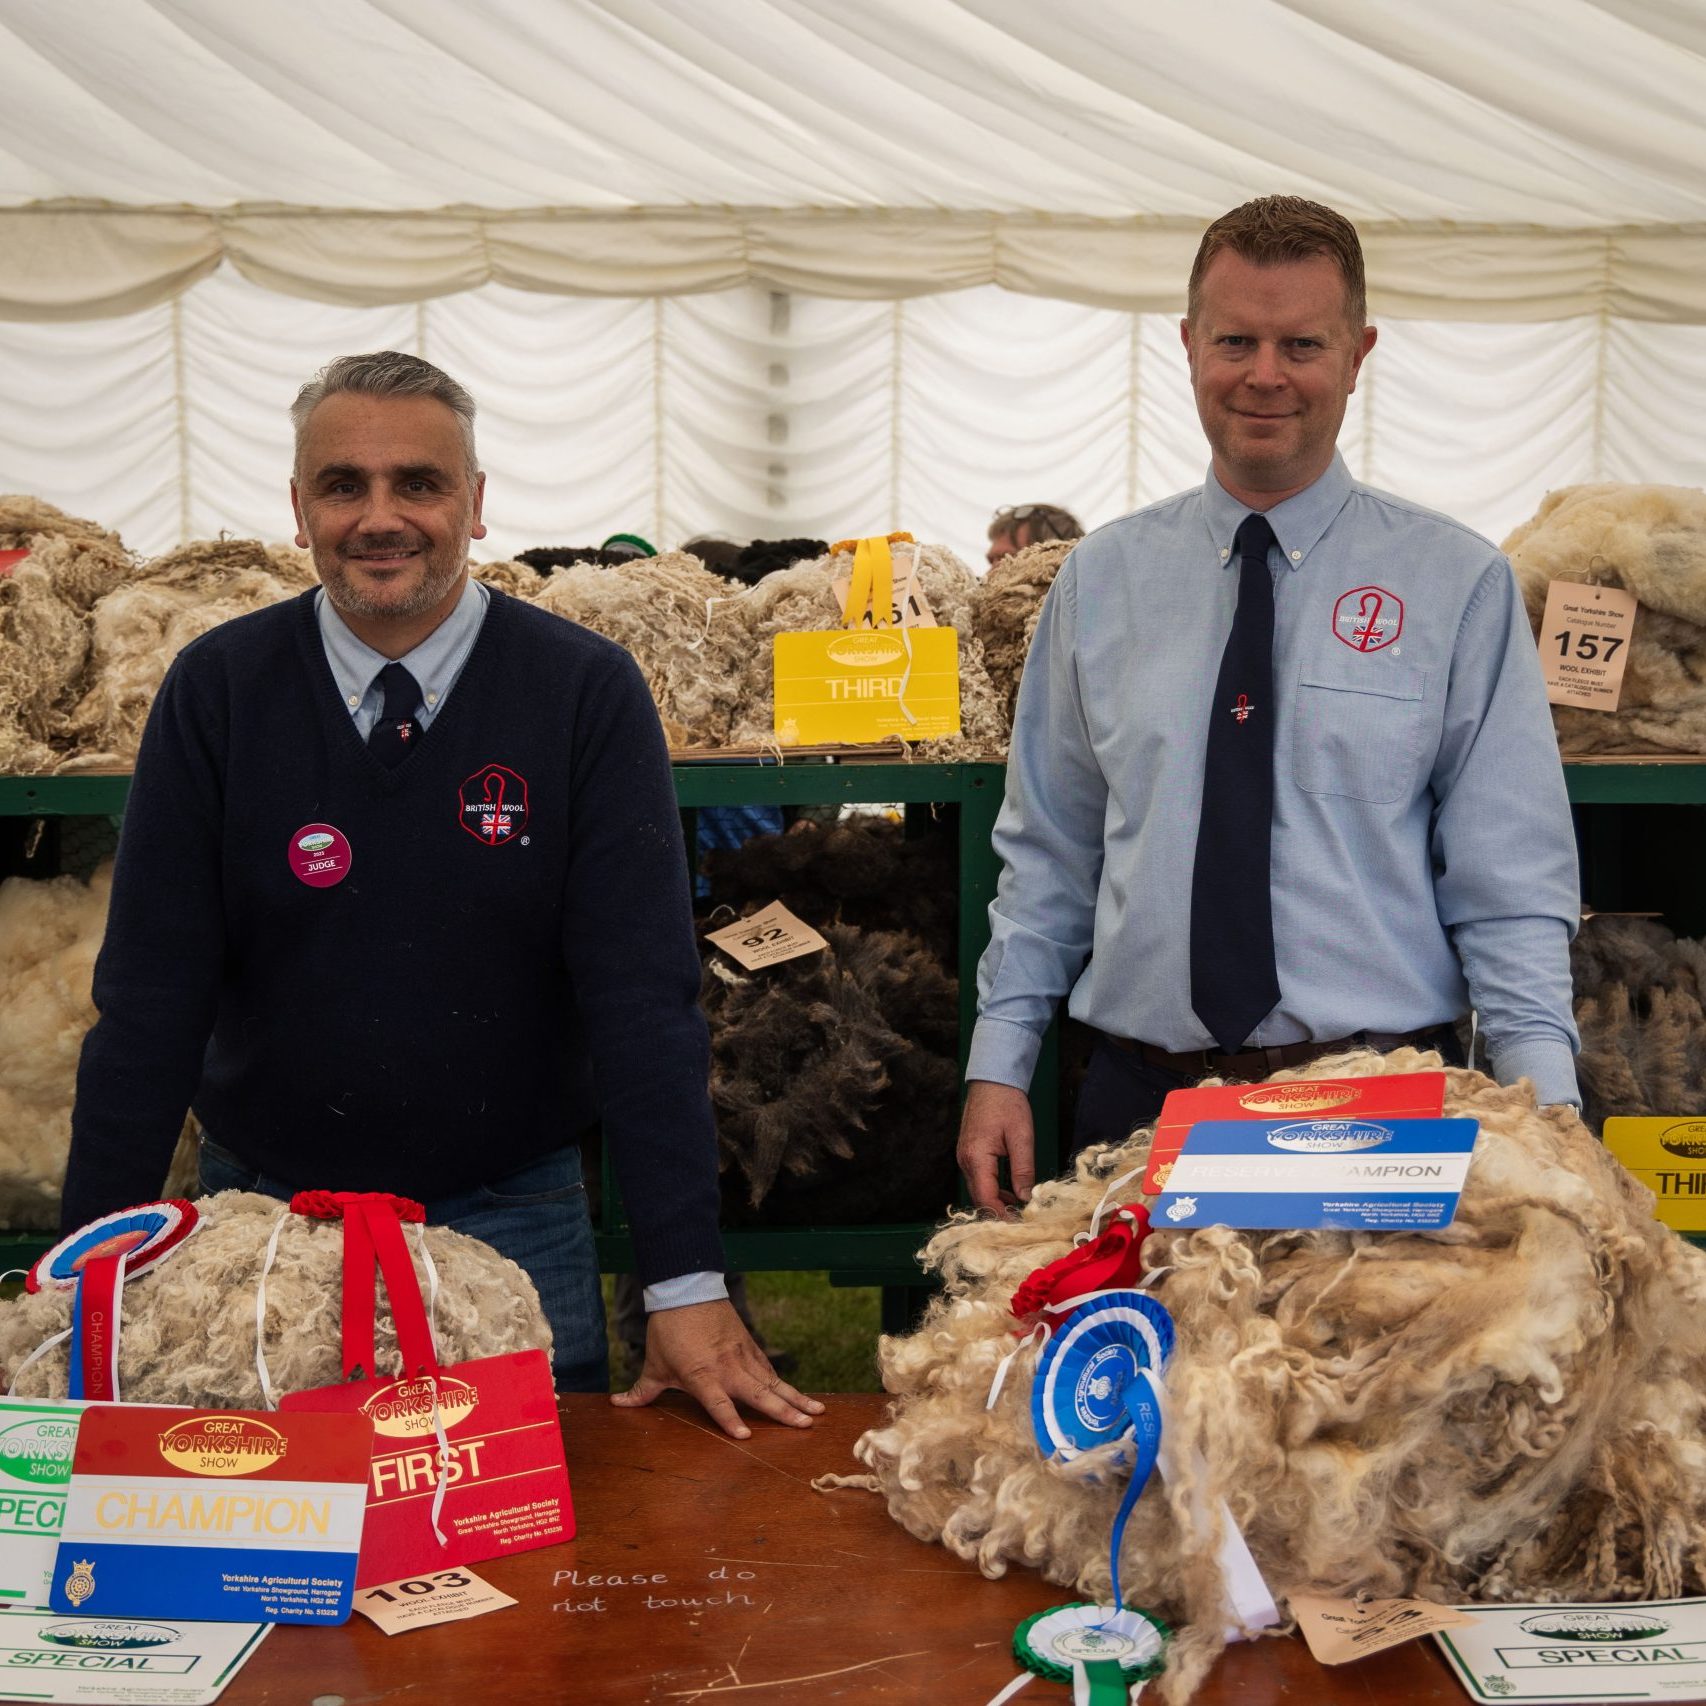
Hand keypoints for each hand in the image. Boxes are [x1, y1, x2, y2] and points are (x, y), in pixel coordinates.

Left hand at [610, 1298, 823, 1439]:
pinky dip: (783, 1382)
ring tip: (817, 1413)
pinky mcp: (749, 1345)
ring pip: (772, 1381)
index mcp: (701, 1375)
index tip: (745, 1436)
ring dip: (795, 1397)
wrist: (687, 1289)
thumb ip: (642, 1390)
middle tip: (805, 1426)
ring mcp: (742, 1355)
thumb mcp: (654, 1363)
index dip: (729, 1419)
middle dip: (783, 1411)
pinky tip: (798, 1395)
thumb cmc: (668, 1329)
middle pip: (759, 1393)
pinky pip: (768, 1369)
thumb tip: (617, 1404)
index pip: (717, 1402)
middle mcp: (727, 1367)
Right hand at [957, 1079, 1035, 1216]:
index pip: (985, 1197)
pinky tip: (1009, 1193)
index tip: (1018, 1227)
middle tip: (1021, 1224)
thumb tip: (1025, 1198)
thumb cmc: (1007, 1104)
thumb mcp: (1022, 1136)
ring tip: (1018, 1212)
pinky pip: (978, 1179)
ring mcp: (965, 1157)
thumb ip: (1023, 1169)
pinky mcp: (969, 1153)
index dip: (1000, 1216)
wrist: (992, 1080)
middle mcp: (965, 1160)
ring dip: (995, 1203)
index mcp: (976, 1157)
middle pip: (979, 1197)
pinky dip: (993, 1190)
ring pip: (978, 1190)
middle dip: (998, 1213)